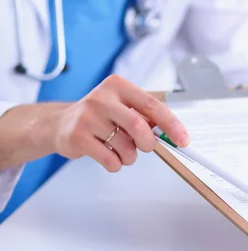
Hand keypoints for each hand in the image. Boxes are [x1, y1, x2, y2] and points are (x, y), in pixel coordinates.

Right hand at [48, 75, 188, 172]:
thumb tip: (173, 134)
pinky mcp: (78, 137)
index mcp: (118, 86)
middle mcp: (102, 98)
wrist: (60, 124)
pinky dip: (116, 164)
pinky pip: (110, 160)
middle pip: (139, 127)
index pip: (152, 105)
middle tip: (145, 147)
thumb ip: (146, 117)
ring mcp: (87, 117)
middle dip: (148, 144)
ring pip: (126, 147)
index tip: (183, 140)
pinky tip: (108, 156)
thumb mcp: (123, 107)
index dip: (171, 124)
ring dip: (130, 156)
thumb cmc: (100, 116)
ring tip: (120, 150)